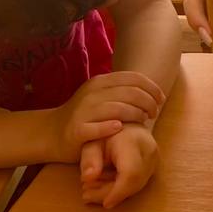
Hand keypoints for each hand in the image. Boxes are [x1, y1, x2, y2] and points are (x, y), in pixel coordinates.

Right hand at [49, 71, 164, 163]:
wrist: (51, 133)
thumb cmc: (84, 115)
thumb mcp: (101, 96)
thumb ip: (121, 90)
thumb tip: (151, 90)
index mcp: (100, 82)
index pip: (133, 78)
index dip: (152, 88)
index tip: (161, 99)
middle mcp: (92, 93)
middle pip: (130, 93)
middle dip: (148, 102)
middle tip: (154, 112)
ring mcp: (83, 111)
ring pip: (118, 108)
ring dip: (136, 114)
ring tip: (143, 120)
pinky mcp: (77, 130)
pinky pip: (98, 127)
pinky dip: (112, 127)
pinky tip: (120, 128)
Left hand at [80, 124, 158, 207]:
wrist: (126, 124)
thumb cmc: (105, 133)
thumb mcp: (91, 143)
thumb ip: (89, 160)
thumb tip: (88, 178)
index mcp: (133, 142)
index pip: (130, 173)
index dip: (118, 191)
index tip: (104, 203)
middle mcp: (149, 150)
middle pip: (134, 182)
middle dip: (111, 194)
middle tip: (87, 195)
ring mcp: (155, 159)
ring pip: (137, 185)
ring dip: (114, 192)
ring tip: (92, 188)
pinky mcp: (154, 166)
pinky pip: (139, 183)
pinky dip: (121, 189)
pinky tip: (105, 185)